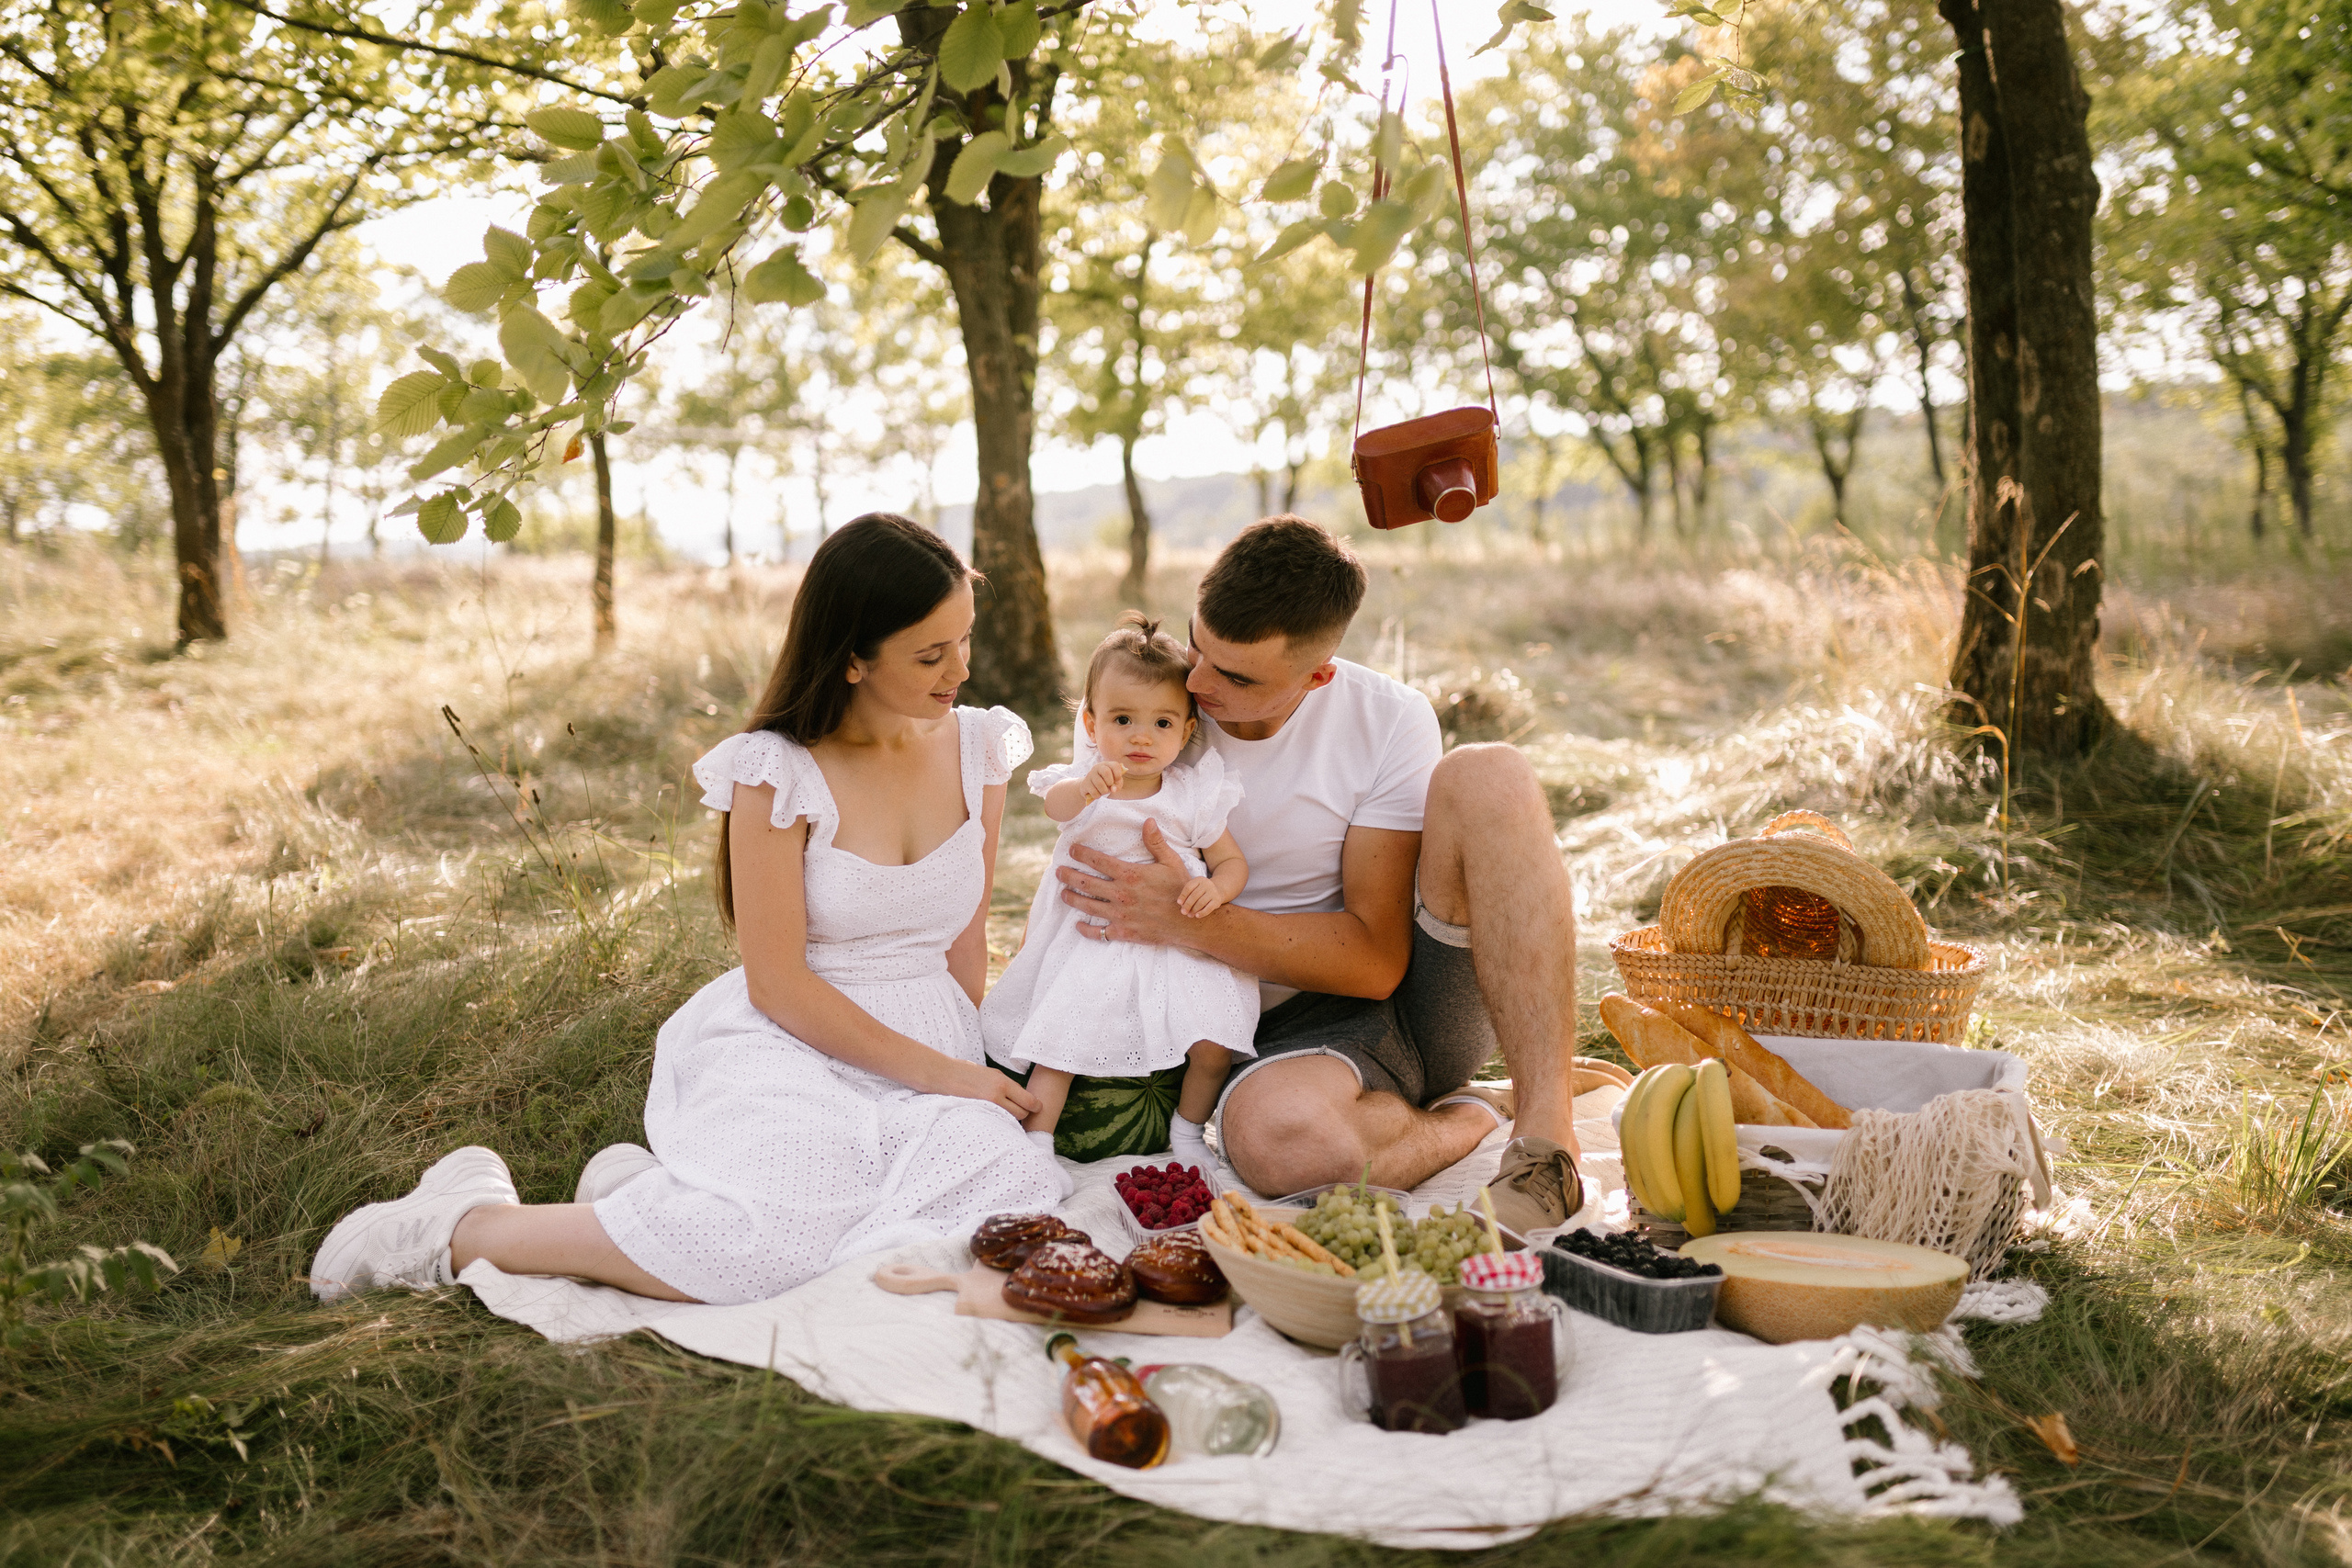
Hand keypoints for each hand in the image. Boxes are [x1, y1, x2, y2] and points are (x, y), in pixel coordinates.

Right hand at [933, 1059, 1042, 1119]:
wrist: (942, 1074)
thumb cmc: (964, 1072)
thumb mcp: (988, 1073)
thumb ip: (1003, 1084)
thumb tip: (1017, 1093)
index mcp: (1002, 1081)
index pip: (1029, 1100)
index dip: (1035, 1106)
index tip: (1035, 1108)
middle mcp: (997, 1093)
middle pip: (1022, 1113)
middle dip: (1022, 1114)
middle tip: (1016, 1112)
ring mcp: (987, 1105)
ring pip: (1009, 1120)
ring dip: (1009, 1119)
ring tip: (1003, 1116)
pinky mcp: (977, 1113)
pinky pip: (995, 1122)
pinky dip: (997, 1122)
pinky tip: (992, 1120)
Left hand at [1057, 818, 1194, 946]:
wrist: (1190, 923)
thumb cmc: (1181, 890)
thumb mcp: (1171, 862)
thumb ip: (1156, 842)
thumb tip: (1148, 821)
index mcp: (1130, 875)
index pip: (1098, 861)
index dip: (1082, 854)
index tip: (1071, 850)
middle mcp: (1120, 895)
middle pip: (1086, 883)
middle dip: (1069, 876)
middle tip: (1058, 871)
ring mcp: (1120, 915)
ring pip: (1087, 906)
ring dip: (1072, 898)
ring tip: (1063, 894)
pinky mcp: (1123, 932)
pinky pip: (1099, 932)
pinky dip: (1086, 929)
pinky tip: (1078, 925)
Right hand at [1084, 759, 1125, 801]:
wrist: (1089, 788)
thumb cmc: (1105, 784)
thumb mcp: (1114, 783)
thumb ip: (1117, 785)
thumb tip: (1113, 789)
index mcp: (1106, 765)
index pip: (1115, 765)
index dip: (1118, 775)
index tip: (1117, 780)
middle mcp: (1097, 767)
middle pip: (1106, 772)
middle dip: (1110, 782)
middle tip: (1109, 786)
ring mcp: (1090, 774)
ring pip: (1099, 783)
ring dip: (1104, 791)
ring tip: (1103, 791)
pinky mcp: (1085, 783)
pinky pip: (1094, 792)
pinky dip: (1098, 795)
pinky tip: (1097, 793)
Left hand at [1177, 876, 1225, 917]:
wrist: (1218, 891)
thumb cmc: (1201, 891)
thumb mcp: (1195, 889)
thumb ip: (1187, 895)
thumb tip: (1181, 905)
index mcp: (1199, 880)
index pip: (1189, 887)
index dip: (1183, 896)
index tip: (1179, 903)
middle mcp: (1207, 884)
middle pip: (1194, 895)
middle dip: (1187, 905)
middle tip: (1183, 912)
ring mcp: (1213, 892)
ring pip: (1201, 902)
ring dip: (1194, 910)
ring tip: (1189, 915)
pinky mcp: (1217, 900)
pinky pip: (1209, 908)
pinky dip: (1202, 913)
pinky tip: (1197, 916)